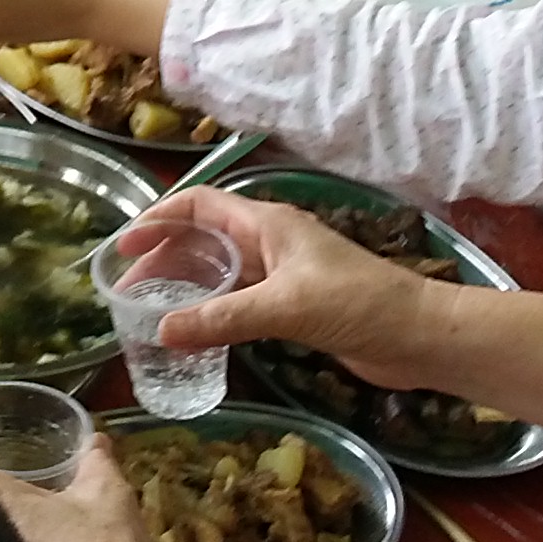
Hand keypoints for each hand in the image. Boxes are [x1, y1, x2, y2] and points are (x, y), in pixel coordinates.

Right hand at [129, 187, 459, 381]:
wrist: (418, 336)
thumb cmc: (358, 303)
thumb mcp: (284, 307)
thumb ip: (222, 318)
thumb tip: (160, 330)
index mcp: (268, 223)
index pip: (200, 205)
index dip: (158, 219)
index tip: (123, 247)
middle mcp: (271, 242)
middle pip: (204, 239)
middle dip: (163, 258)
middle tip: (126, 290)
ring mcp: (282, 275)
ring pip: (219, 272)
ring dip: (184, 287)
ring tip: (149, 313)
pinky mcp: (293, 307)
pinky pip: (238, 302)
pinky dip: (210, 313)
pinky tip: (193, 334)